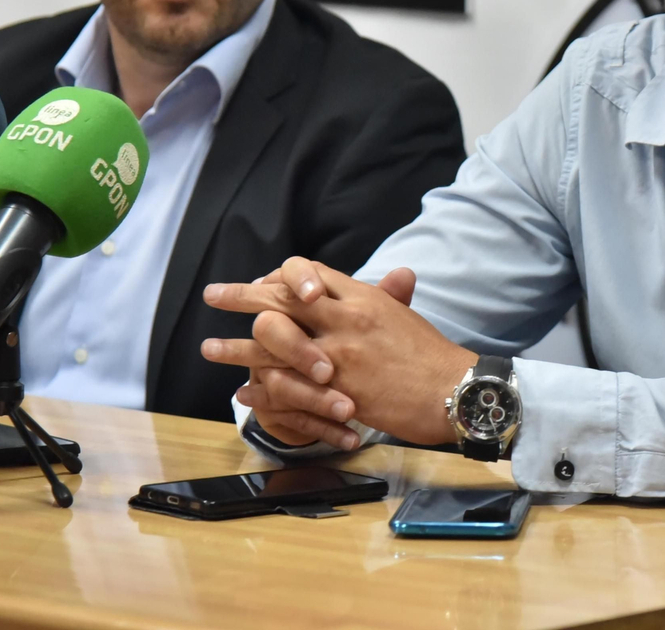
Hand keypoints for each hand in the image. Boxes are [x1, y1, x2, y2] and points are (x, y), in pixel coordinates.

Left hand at [200, 258, 476, 447]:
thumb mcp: (406, 316)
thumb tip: (390, 278)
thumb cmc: (434, 358)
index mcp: (363, 297)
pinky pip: (283, 384)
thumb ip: (387, 297)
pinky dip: (260, 389)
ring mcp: (338, 353)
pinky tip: (245, 392)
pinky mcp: (336, 388)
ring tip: (209, 349)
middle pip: (281, 296)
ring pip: (272, 340)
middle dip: (242, 295)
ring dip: (235, 347)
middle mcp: (346, 318)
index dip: (281, 275)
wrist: (454, 392)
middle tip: (215, 295)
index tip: (262, 282)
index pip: (311, 271)